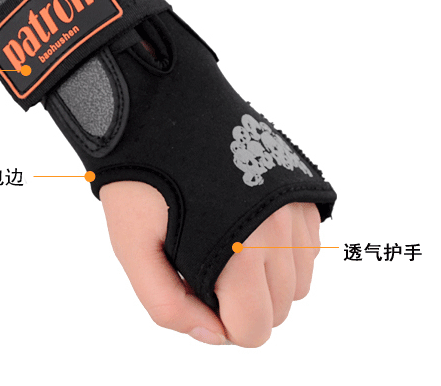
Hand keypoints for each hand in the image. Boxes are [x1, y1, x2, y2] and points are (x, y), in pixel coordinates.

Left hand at [100, 181, 321, 346]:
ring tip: (225, 245)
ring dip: (268, 281)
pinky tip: (247, 226)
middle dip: (243, 304)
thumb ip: (167, 306)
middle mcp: (277, 232)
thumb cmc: (139, 179)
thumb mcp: (131, 249)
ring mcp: (293, 208)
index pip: (253, 331)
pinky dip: (286, 252)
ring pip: (299, 282)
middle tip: (205, 267)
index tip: (195, 293)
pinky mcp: (300, 189)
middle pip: (279, 311)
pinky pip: (308, 247)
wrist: (160, 106)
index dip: (221, 326)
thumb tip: (213, 334)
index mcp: (237, 252)